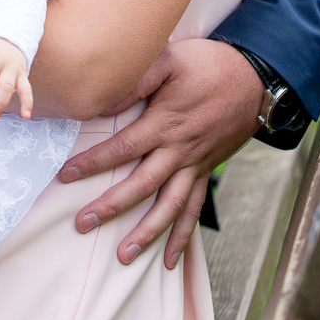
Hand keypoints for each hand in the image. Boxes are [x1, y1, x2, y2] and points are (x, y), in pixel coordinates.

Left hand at [58, 40, 261, 268]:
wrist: (253, 78)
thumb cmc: (206, 64)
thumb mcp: (167, 61)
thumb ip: (135, 82)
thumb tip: (102, 102)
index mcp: (164, 123)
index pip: (122, 149)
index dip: (93, 163)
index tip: (66, 176)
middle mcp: (179, 150)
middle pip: (142, 186)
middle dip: (111, 207)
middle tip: (81, 224)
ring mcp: (195, 165)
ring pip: (169, 207)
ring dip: (146, 233)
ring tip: (123, 256)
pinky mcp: (206, 171)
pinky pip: (194, 208)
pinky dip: (183, 236)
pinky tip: (169, 259)